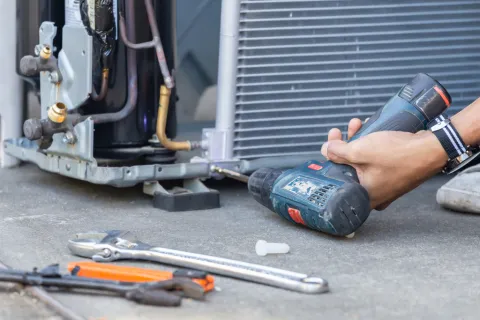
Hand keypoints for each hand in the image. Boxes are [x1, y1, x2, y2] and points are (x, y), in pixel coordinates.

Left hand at [320, 119, 447, 209]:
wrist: (433, 149)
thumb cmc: (398, 155)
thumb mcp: (360, 151)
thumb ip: (339, 152)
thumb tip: (326, 149)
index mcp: (364, 196)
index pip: (337, 178)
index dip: (331, 158)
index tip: (330, 143)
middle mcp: (374, 193)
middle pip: (349, 168)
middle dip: (343, 145)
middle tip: (339, 132)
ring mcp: (385, 184)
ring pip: (362, 161)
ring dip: (356, 141)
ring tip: (356, 124)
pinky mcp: (394, 173)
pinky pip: (375, 159)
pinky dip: (370, 145)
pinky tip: (368, 128)